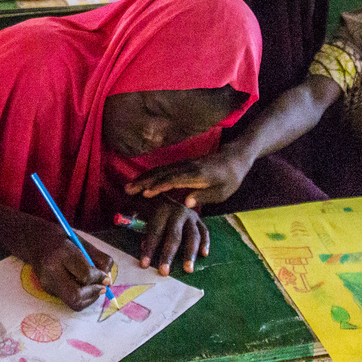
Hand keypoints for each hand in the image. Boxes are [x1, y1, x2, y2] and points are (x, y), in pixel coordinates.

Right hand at [22, 225, 113, 310]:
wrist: (31, 239)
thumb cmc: (60, 237)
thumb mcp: (80, 240)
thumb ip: (97, 257)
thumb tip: (109, 279)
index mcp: (61, 253)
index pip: (85, 275)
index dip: (99, 278)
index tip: (106, 276)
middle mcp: (51, 271)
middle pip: (76, 296)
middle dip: (93, 294)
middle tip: (102, 287)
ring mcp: (47, 283)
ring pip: (73, 302)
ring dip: (89, 298)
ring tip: (94, 286)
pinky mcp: (47, 290)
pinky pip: (69, 299)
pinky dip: (81, 295)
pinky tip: (82, 284)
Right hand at [125, 151, 246, 208]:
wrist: (233, 159)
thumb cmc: (229, 179)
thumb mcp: (221, 192)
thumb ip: (203, 197)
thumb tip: (186, 203)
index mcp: (196, 175)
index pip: (174, 180)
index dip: (159, 186)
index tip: (145, 194)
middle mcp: (186, 167)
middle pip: (161, 173)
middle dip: (143, 181)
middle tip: (127, 190)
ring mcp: (182, 164)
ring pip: (159, 170)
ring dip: (143, 177)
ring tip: (128, 186)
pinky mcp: (181, 164)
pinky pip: (162, 169)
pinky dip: (149, 175)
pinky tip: (141, 181)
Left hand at [140, 200, 209, 274]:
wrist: (165, 195)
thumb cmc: (153, 210)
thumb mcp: (144, 215)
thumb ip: (145, 231)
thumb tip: (145, 248)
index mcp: (161, 210)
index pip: (155, 231)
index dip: (149, 249)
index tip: (144, 265)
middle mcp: (178, 212)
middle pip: (174, 235)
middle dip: (169, 255)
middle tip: (164, 272)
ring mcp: (191, 216)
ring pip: (192, 235)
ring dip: (190, 254)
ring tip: (188, 270)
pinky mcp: (199, 220)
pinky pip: (205, 232)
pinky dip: (205, 243)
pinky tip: (204, 255)